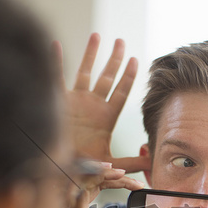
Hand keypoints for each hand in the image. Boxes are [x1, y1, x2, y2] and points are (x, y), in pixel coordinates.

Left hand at [27, 167, 161, 207]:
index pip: (88, 187)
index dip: (109, 178)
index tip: (129, 180)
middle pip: (87, 181)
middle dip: (111, 176)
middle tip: (134, 182)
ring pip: (82, 183)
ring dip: (102, 177)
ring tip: (123, 177)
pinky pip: (79, 192)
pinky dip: (94, 184)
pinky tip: (107, 183)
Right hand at [55, 33, 149, 172]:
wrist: (60, 172)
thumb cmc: (84, 169)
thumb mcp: (111, 164)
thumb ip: (131, 164)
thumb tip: (152, 163)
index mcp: (106, 118)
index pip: (121, 92)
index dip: (128, 76)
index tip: (135, 60)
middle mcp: (92, 106)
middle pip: (106, 77)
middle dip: (114, 59)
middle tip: (121, 41)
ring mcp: (75, 102)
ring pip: (84, 72)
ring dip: (90, 53)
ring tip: (97, 35)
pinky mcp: (58, 103)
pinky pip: (56, 78)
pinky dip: (55, 61)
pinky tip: (55, 44)